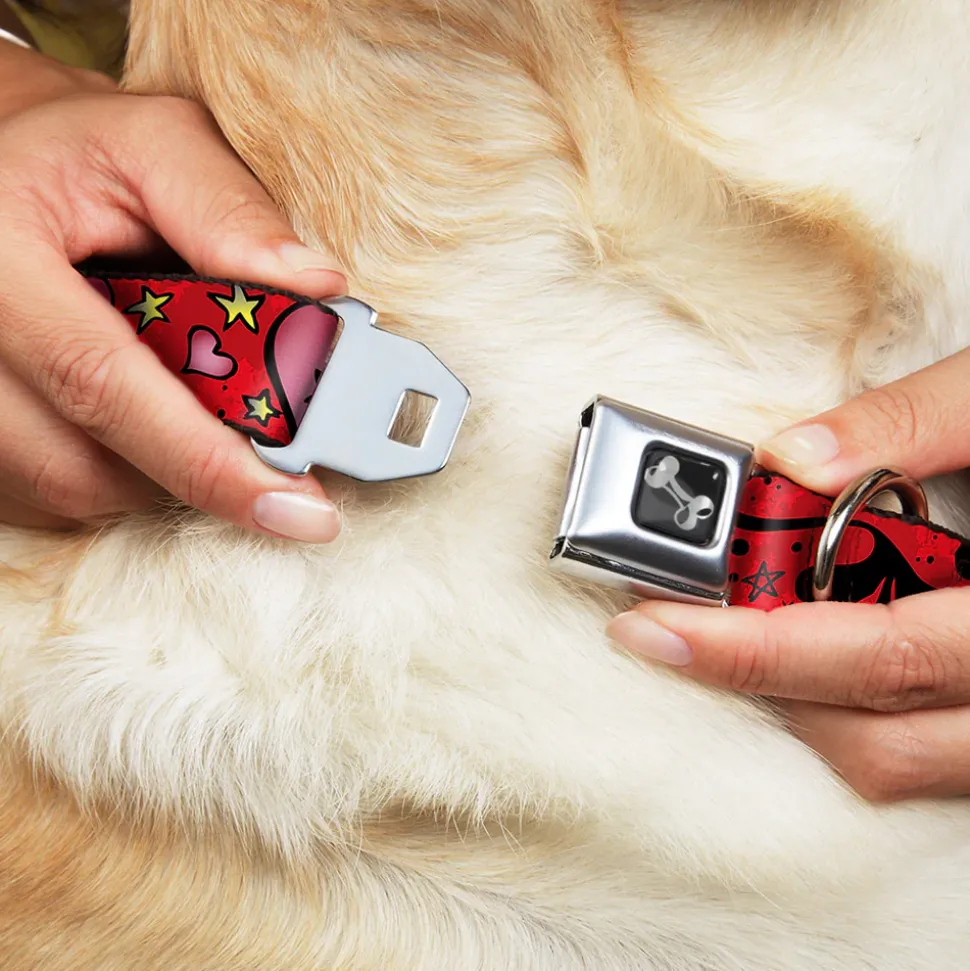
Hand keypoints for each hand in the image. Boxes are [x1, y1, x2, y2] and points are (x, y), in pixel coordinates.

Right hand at [0, 44, 346, 540]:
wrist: (5, 175)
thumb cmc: (81, 156)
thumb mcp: (155, 146)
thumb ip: (229, 210)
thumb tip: (317, 288)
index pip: (101, 383)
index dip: (207, 460)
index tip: (300, 509)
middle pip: (85, 464)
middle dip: (201, 474)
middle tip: (283, 469)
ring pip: (75, 490)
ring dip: (165, 474)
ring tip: (207, 415)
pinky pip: (55, 496)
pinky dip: (126, 474)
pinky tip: (153, 423)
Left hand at [607, 348, 969, 801]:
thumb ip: (913, 422)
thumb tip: (791, 457)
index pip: (879, 654)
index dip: (756, 650)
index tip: (654, 623)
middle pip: (876, 736)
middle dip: (755, 683)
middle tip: (665, 627)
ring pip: (902, 763)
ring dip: (803, 707)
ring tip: (733, 636)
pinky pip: (931, 756)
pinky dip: (857, 715)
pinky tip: (815, 653)